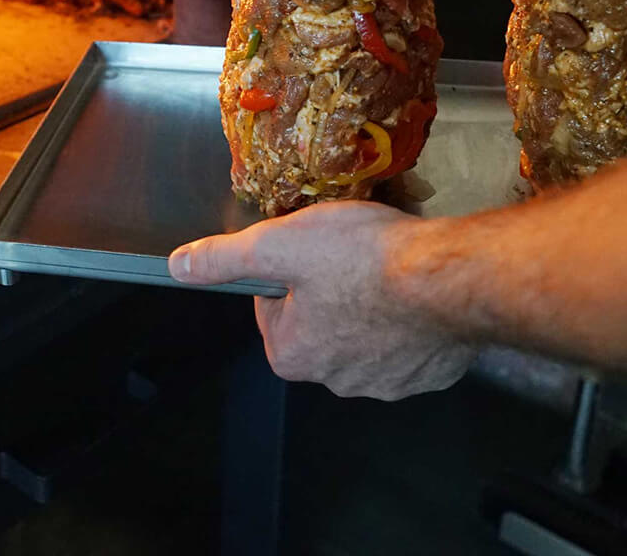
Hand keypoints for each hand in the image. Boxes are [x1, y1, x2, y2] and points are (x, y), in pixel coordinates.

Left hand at [168, 201, 474, 399]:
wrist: (447, 279)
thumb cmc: (362, 260)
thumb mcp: (280, 244)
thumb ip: (225, 258)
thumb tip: (179, 265)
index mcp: (292, 354)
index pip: (273, 306)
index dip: (288, 268)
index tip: (310, 249)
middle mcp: (335, 380)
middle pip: (318, 319)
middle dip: (329, 287)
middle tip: (349, 252)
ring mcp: (387, 382)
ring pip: (364, 330)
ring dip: (370, 302)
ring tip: (385, 266)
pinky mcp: (429, 374)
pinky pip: (408, 341)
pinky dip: (408, 318)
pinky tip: (413, 290)